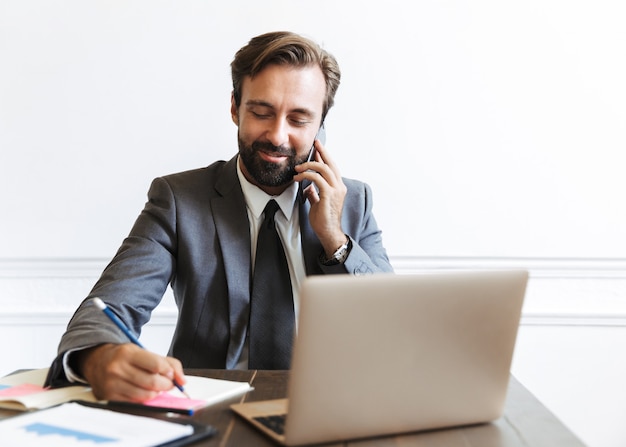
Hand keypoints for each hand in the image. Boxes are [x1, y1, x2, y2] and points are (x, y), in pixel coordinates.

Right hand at [75, 343, 185, 401]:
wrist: (98, 361)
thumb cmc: (126, 357)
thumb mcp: (145, 353)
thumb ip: (169, 363)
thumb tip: (182, 381)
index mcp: (128, 353)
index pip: (155, 365)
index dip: (168, 372)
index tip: (170, 374)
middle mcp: (117, 368)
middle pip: (152, 382)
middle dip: (165, 384)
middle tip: (168, 383)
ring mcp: (112, 383)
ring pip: (145, 395)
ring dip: (156, 393)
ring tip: (156, 387)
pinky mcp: (109, 396)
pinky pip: (135, 402)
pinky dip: (144, 400)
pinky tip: (144, 392)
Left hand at [294, 140, 347, 256]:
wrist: (329, 232)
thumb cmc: (323, 220)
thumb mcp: (318, 202)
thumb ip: (316, 193)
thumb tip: (309, 187)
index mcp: (338, 187)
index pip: (332, 167)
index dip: (325, 156)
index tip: (317, 148)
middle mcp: (340, 186)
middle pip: (331, 163)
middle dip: (322, 152)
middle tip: (314, 144)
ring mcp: (336, 190)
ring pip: (323, 169)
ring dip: (308, 165)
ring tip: (297, 168)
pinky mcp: (329, 194)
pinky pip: (316, 179)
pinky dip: (306, 175)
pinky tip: (298, 178)